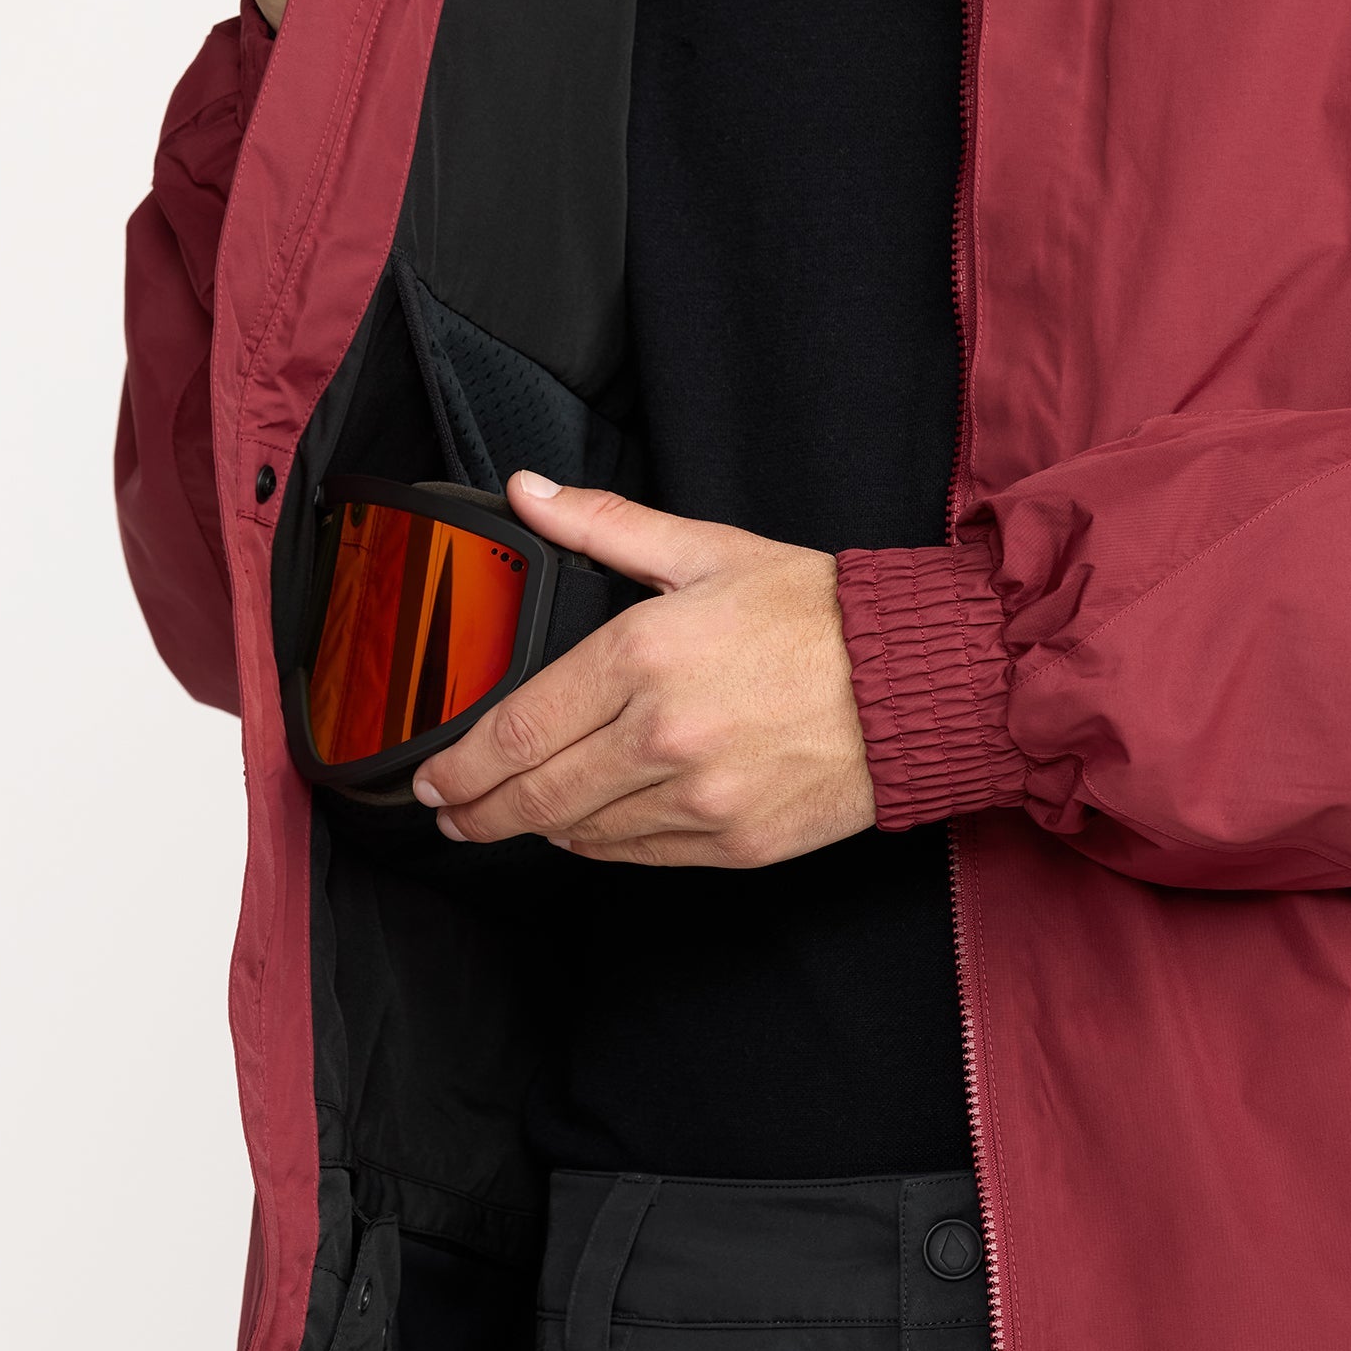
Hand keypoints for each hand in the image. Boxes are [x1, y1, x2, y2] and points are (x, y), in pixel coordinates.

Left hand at [412, 475, 877, 867]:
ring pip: (582, 833)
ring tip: (514, 818)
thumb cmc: (818, 614)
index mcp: (641, 657)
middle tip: (451, 815)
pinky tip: (586, 831)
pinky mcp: (734, 844)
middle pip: (535, 795)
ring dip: (538, 828)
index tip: (434, 778)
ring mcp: (698, 798)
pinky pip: (639, 856)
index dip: (461, 766)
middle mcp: (660, 736)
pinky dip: (601, 846)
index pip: (518, 730)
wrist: (916, 683)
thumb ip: (606, 528)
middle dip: (478, 812)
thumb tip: (529, 493)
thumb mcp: (707, 551)